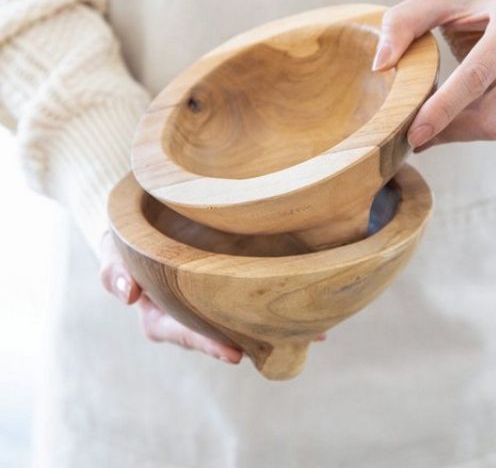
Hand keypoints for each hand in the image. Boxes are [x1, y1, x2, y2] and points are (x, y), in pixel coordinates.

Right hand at [99, 231, 325, 360]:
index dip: (206, 342)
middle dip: (253, 337)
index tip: (233, 353)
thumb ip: (114, 270)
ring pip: (242, 315)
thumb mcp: (112, 248)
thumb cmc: (128, 236)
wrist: (146, 211)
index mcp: (160, 312)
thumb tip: (127, 294)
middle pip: (220, 330)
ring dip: (273, 324)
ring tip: (311, 331)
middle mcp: (191, 310)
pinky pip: (255, 291)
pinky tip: (313, 311)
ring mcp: (213, 295)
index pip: (182, 331)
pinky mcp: (232, 278)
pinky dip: (280, 302)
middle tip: (280, 344)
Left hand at [371, 0, 495, 151]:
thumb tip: (379, 65)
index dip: (443, 109)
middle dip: (450, 132)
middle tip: (412, 136)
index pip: (476, 76)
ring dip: (459, 131)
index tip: (413, 133)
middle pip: (493, 116)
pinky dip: (472, 123)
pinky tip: (451, 115)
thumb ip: (403, 23)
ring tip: (426, 124)